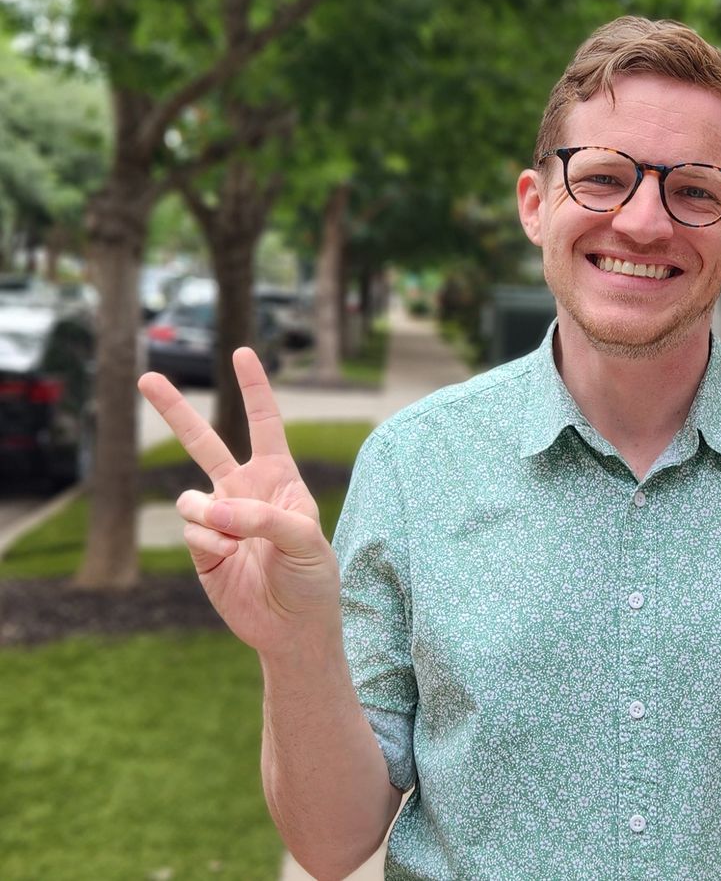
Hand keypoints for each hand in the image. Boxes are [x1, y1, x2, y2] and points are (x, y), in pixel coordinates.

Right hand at [138, 348, 339, 655]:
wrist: (293, 628)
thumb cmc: (312, 579)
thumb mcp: (307, 542)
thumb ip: (265, 518)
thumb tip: (212, 509)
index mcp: (279, 480)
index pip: (265, 425)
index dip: (254, 389)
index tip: (243, 352)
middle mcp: (245, 492)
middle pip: (204, 442)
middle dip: (175, 410)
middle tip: (147, 377)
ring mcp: (219, 520)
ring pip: (191, 497)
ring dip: (210, 517)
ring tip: (234, 542)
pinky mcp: (201, 549)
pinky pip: (192, 531)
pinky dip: (208, 544)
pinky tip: (228, 560)